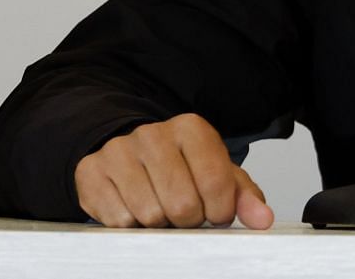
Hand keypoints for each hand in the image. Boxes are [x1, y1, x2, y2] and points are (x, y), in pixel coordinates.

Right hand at [74, 113, 273, 228]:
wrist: (130, 157)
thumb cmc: (180, 168)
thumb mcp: (218, 176)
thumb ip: (244, 197)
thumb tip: (262, 219)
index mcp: (191, 128)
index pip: (217, 184)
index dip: (219, 211)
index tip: (215, 212)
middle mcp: (153, 133)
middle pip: (182, 204)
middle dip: (188, 219)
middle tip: (184, 212)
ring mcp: (119, 150)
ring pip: (150, 215)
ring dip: (160, 224)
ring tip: (160, 208)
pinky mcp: (92, 171)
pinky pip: (119, 220)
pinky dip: (132, 225)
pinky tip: (135, 208)